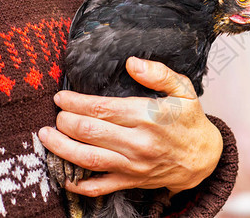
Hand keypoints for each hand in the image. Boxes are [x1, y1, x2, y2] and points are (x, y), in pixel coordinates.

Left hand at [38, 57, 222, 196]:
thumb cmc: (190, 121)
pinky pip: (99, 186)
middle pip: (89, 132)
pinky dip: (78, 183)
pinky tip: (64, 173)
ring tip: (46, 136)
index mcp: (148, 117)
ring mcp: (133, 165)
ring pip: (87, 158)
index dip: (75, 102)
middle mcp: (138, 142)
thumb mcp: (184, 90)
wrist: (203, 157)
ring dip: (61, 147)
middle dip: (65, 121)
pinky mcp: (131, 181)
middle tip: (56, 113)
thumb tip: (132, 63)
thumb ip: (160, 74)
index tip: (61, 97)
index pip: (101, 109)